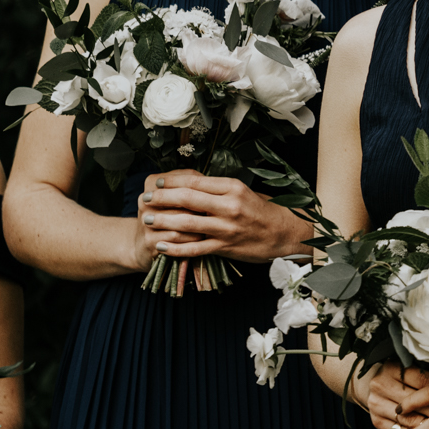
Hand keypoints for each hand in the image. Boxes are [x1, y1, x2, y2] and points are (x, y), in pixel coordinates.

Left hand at [137, 171, 313, 264]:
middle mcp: (229, 205)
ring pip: (187, 223)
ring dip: (163, 221)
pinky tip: (161, 246)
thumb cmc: (262, 211)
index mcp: (232, 187)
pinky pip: (194, 248)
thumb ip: (218, 189)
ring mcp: (226, 228)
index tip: (156, 182)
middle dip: (162, 198)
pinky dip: (175, 248)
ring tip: (147, 219)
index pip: (195, 180)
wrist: (283, 234)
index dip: (172, 181)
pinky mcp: (225, 247)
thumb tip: (190, 184)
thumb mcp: (243, 192)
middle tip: (146, 198)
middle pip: (187, 199)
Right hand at [363, 364, 428, 428]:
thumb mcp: (410, 370)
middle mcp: (381, 386)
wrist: (373, 385)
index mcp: (392, 369)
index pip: (423, 381)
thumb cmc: (398, 377)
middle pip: (418, 404)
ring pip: (411, 421)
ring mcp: (377, 405)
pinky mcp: (378, 422)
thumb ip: (427, 377)